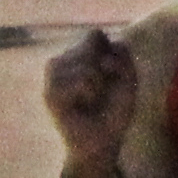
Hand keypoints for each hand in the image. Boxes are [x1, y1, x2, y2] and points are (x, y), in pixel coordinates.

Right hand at [43, 29, 137, 173]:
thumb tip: (101, 45)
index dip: (110, 53)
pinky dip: (89, 92)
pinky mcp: (50, 94)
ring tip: (91, 98)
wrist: (103, 142)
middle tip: (101, 91)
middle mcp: (62, 62)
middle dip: (107, 69)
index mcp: (77, 55)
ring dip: (98, 83)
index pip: (94, 35)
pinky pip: (80, 80)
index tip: (113, 75)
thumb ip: (121, 54)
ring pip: (85, 63)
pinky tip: (83, 104)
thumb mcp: (128, 77)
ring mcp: (53, 78)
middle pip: (89, 45)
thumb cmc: (114, 110)